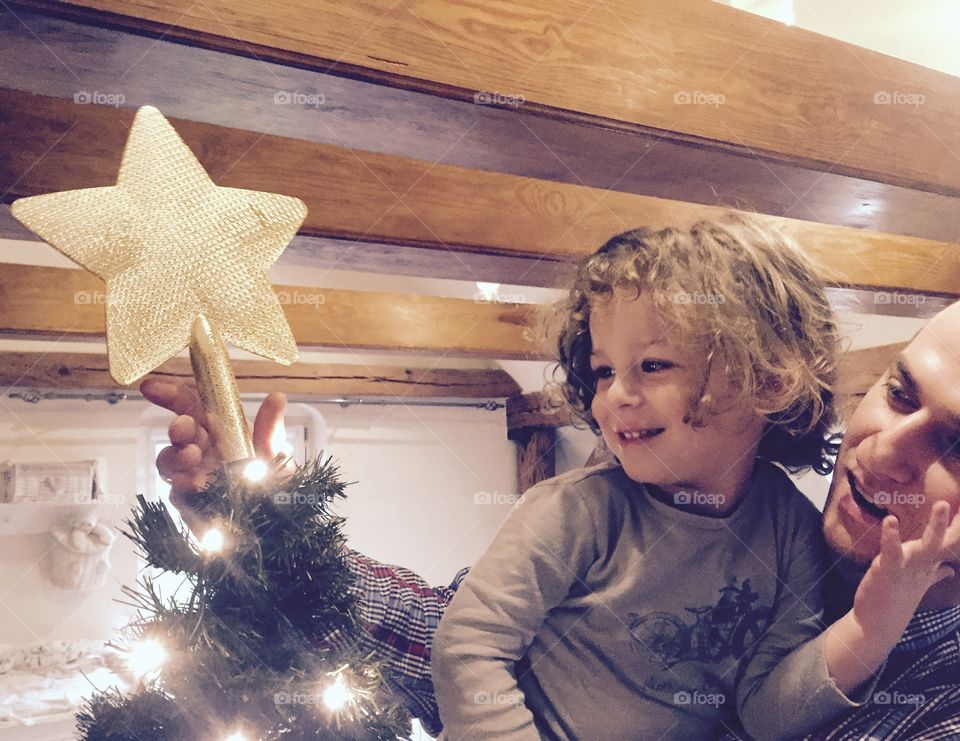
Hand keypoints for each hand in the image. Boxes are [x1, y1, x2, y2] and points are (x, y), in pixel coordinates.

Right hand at [140, 379, 288, 528]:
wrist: (277, 529)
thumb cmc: (278, 489)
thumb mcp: (278, 456)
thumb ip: (270, 430)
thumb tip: (277, 397)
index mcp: (222, 431)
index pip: (192, 406)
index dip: (170, 394)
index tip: (152, 388)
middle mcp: (204, 451)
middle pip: (177, 432)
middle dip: (177, 427)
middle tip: (184, 429)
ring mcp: (193, 476)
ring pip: (168, 460)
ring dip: (175, 456)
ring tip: (193, 458)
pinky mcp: (189, 503)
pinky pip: (174, 490)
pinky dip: (181, 485)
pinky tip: (194, 485)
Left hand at [852, 501, 958, 640]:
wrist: (877, 624)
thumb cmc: (895, 600)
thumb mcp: (919, 583)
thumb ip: (934, 573)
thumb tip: (949, 568)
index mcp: (928, 566)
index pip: (949, 543)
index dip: (958, 527)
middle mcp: (923, 566)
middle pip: (945, 542)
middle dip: (955, 524)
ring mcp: (908, 569)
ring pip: (928, 546)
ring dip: (936, 526)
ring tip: (943, 505)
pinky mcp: (888, 570)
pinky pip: (892, 551)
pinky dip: (891, 536)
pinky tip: (890, 520)